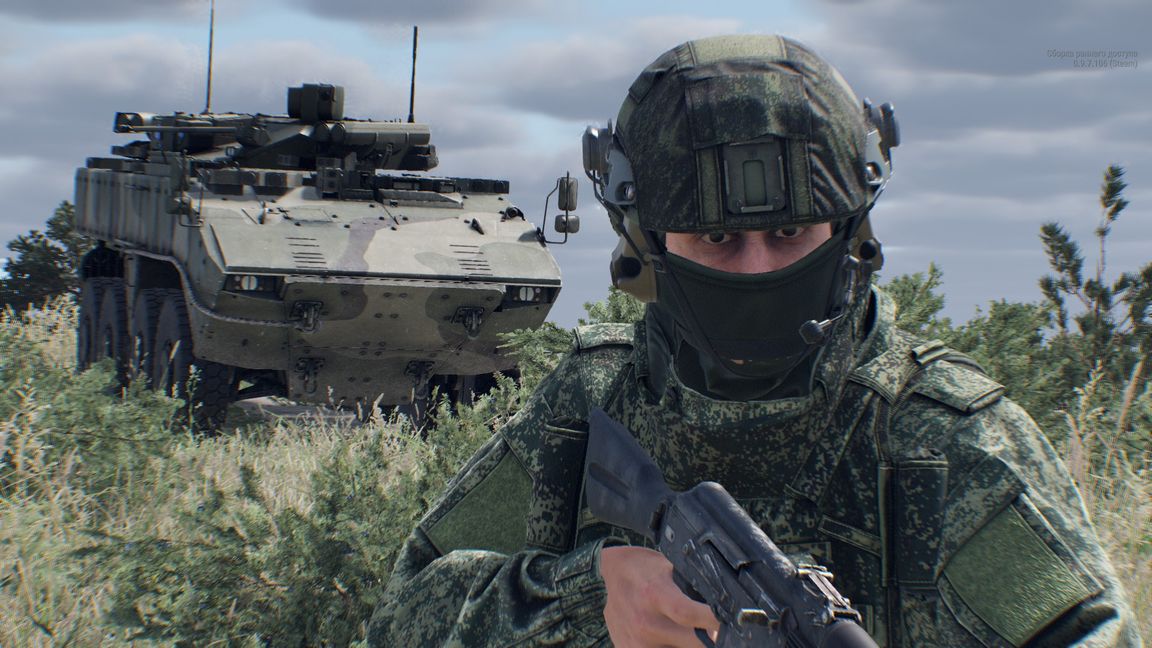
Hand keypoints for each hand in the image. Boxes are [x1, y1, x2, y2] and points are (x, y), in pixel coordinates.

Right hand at [599, 545, 720, 646]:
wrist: (608, 574)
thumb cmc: (643, 568)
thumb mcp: (669, 566)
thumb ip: (693, 586)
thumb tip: (725, 603)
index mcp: (655, 594)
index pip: (688, 613)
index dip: (713, 620)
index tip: (734, 621)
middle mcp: (645, 622)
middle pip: (693, 642)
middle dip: (712, 638)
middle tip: (717, 630)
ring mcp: (636, 642)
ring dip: (692, 644)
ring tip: (692, 631)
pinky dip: (674, 646)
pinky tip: (674, 637)